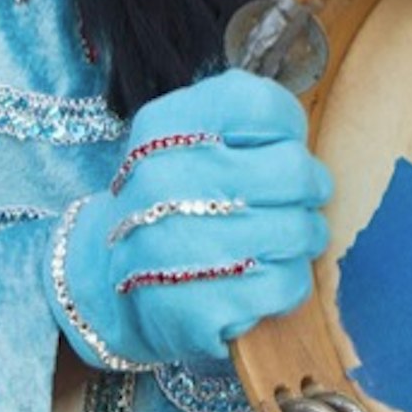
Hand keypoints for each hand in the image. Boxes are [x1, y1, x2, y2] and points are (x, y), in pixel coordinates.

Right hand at [48, 71, 331, 370]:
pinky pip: (290, 283)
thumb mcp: (183, 134)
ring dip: (301, 240)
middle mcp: (163, 180)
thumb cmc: (170, 200)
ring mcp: (177, 245)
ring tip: (273, 242)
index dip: (287, 132)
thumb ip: (243, 114)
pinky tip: (256, 280)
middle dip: (307, 189)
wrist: (104, 278)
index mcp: (163, 128)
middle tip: (292, 201)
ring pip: (300, 229)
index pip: (264, 106)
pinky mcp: (198, 305)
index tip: (271, 150)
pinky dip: (287, 284)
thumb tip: (300, 138)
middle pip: (294, 170)